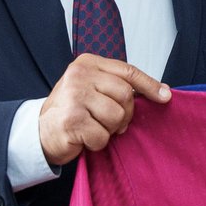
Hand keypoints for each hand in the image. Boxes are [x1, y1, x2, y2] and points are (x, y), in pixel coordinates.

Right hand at [39, 53, 170, 165]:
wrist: (40, 131)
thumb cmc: (72, 110)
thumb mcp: (92, 88)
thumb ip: (117, 85)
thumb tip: (160, 91)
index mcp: (87, 63)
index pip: (127, 71)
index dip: (150, 85)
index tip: (165, 97)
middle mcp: (79, 76)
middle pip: (125, 95)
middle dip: (125, 114)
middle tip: (113, 122)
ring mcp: (73, 97)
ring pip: (116, 116)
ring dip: (110, 129)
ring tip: (95, 127)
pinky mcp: (71, 120)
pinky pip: (102, 136)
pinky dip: (98, 142)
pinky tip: (85, 137)